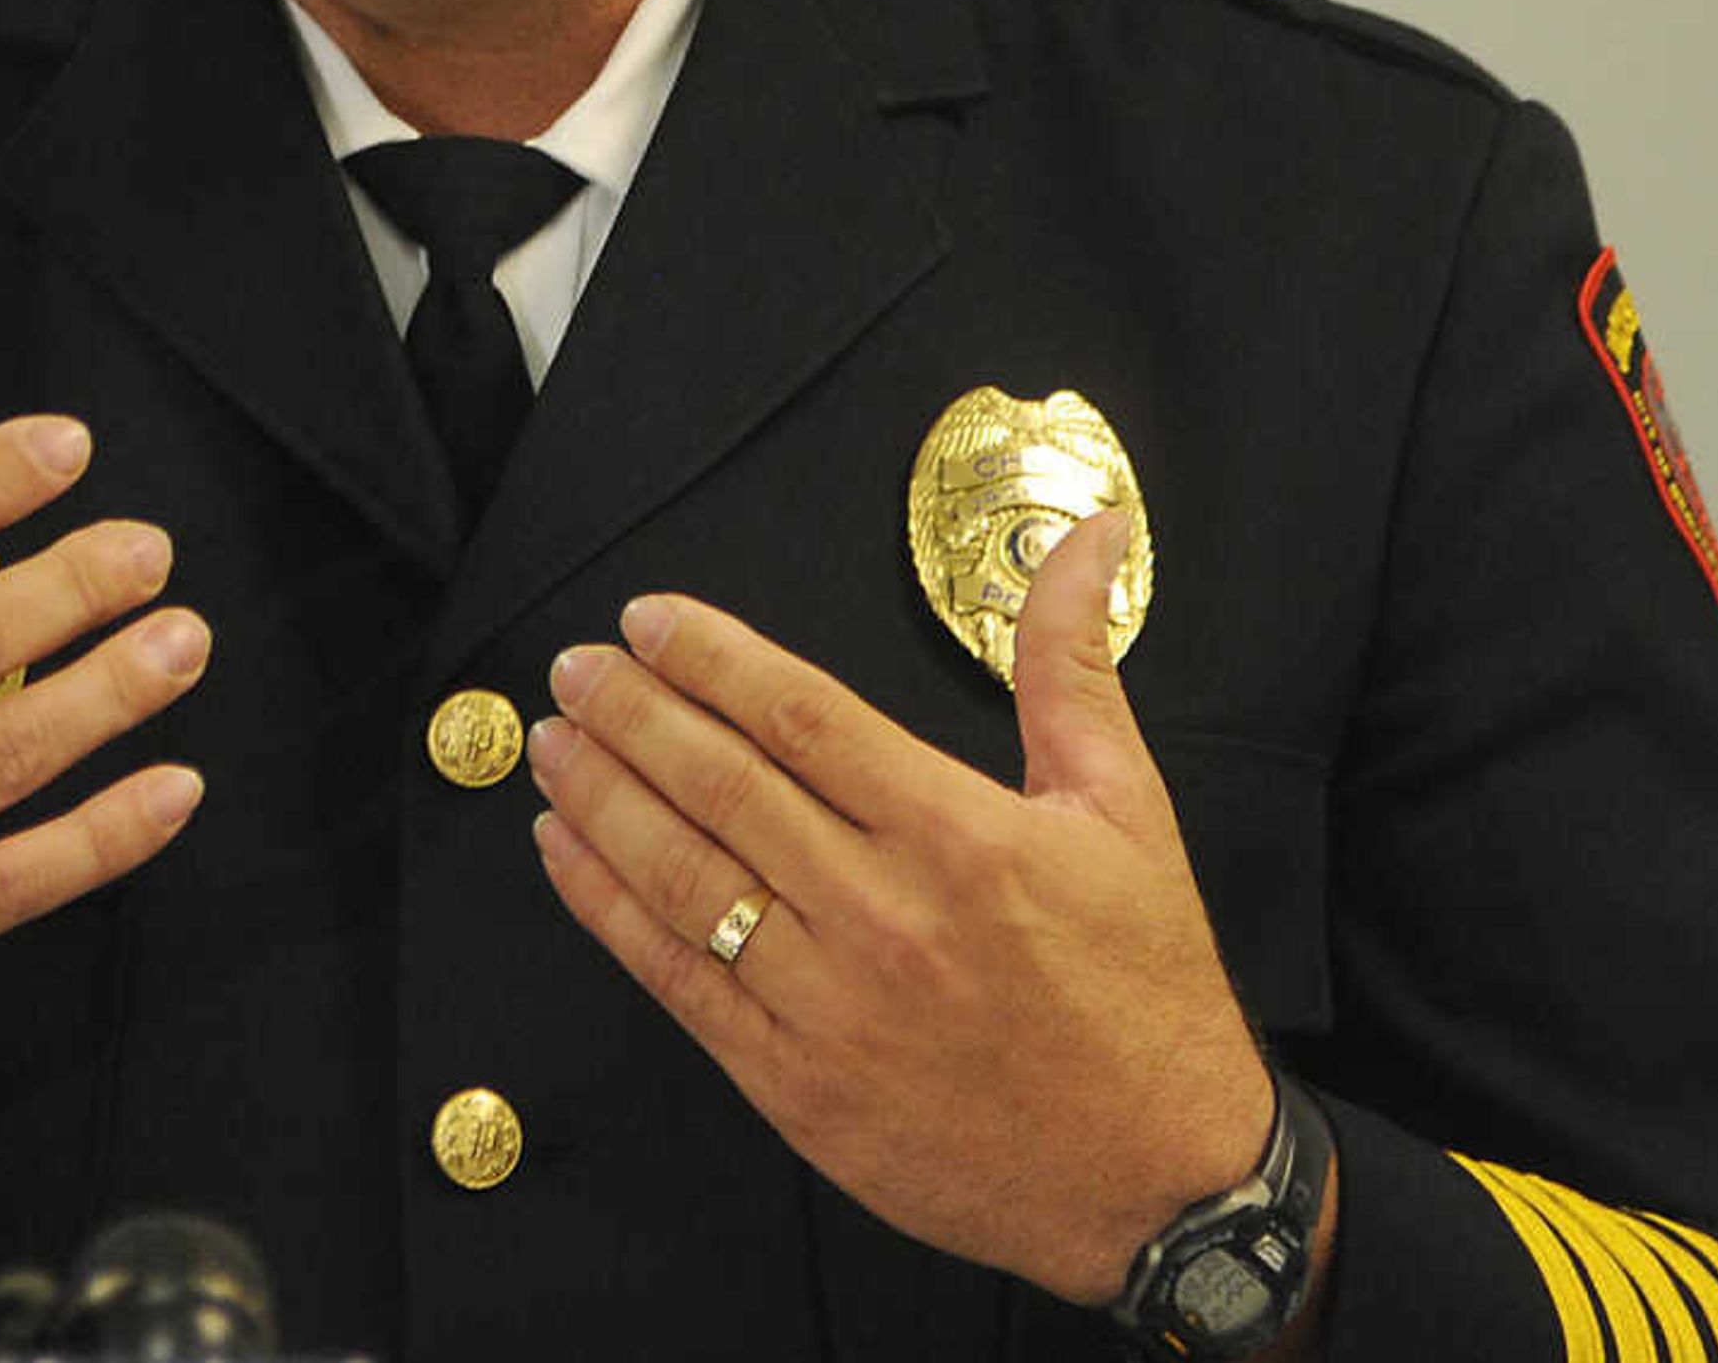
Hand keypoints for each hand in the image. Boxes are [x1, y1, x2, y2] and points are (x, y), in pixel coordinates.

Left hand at [524, 510, 1278, 1308]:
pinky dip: (606, 910)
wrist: (1163, 1182)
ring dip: (601, 800)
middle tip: (574, 667)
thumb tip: (1085, 535)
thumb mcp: (1127, 810)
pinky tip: (567, 855)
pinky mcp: (796, 1085)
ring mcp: (832, 1006)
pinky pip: (676, 981)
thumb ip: (1071, 663)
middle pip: (721, 785)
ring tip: (554, 743)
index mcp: (961, 838)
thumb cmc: (1142, 992)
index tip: (650, 620)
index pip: (801, 714)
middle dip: (630, 713)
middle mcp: (885, 915)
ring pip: (683, 878)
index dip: (709, 656)